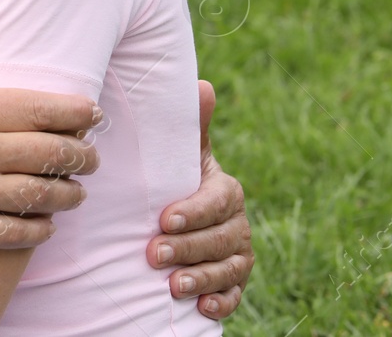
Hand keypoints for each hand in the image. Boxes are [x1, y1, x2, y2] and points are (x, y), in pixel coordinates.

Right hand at [0, 6, 102, 266]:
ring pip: (44, 193)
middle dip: (83, 154)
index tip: (92, 114)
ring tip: (75, 190)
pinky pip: (20, 232)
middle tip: (91, 156)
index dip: (75, 112)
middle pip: (53, 151)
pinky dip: (41, 228)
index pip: (38, 108)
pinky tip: (45, 222)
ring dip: (69, 192)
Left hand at [147, 80, 252, 318]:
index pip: (216, 202)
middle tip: (154, 254)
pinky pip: (234, 296)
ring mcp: (237, 254)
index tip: (165, 218)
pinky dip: (221, 303)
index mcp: (226, 190)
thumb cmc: (177, 177)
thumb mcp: (183, 153)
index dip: (194, 212)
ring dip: (201, 278)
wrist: (179, 214)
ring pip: (228, 269)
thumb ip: (193, 125)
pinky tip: (201, 308)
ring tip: (172, 285)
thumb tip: (203, 83)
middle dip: (188, 247)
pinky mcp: (233, 282)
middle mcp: (237, 224)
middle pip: (221, 239)